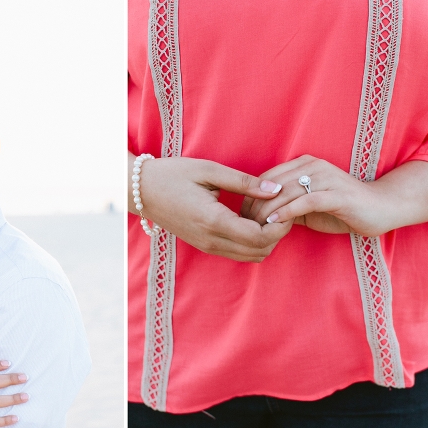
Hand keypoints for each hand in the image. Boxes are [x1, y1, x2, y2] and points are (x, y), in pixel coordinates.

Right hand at [130, 154, 292, 261]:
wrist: (141, 190)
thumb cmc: (173, 174)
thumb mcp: (209, 170)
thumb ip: (245, 182)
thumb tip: (276, 189)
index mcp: (213, 220)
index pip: (259, 237)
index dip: (280, 226)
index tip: (286, 206)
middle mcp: (211, 240)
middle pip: (259, 251)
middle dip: (278, 235)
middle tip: (283, 209)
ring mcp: (207, 246)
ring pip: (251, 257)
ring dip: (266, 241)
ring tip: (268, 214)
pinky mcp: (204, 246)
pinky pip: (238, 253)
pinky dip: (253, 243)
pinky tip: (252, 220)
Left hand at [240, 155, 385, 234]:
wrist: (383, 208)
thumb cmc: (343, 208)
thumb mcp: (308, 205)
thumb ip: (287, 204)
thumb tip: (260, 215)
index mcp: (305, 164)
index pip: (268, 177)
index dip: (251, 195)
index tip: (242, 215)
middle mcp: (314, 166)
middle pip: (273, 183)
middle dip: (254, 204)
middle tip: (243, 224)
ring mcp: (327, 178)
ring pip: (286, 192)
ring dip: (267, 210)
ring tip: (254, 226)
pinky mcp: (338, 195)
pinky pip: (306, 201)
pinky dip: (287, 212)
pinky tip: (274, 223)